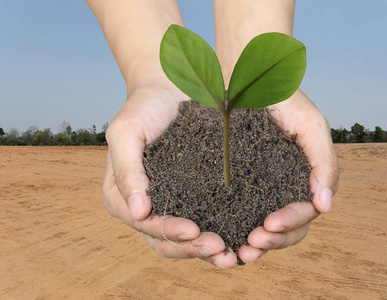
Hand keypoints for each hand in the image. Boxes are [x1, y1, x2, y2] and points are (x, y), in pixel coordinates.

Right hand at [103, 84, 236, 267]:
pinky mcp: (197, 198)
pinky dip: (225, 233)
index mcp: (124, 198)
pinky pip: (211, 222)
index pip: (147, 224)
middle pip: (168, 242)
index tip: (193, 230)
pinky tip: (244, 238)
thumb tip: (138, 211)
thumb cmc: (144, 107)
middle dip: (194, 249)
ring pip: (189, 241)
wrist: (170, 89)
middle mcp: (147, 209)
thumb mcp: (126, 131)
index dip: (169, 231)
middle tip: (221, 249)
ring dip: (210, 251)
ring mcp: (173, 206)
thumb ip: (126, 168)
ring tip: (234, 254)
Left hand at [237, 89, 338, 262]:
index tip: (269, 224)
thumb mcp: (312, 127)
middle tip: (251, 245)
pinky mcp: (236, 184)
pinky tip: (220, 239)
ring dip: (254, 244)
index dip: (290, 223)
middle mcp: (284, 189)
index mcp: (304, 180)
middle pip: (286, 228)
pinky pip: (236, 214)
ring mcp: (261, 189)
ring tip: (238, 253)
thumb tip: (325, 206)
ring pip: (263, 228)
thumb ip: (325, 164)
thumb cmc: (286, 100)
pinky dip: (232, 230)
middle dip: (272, 241)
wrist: (249, 78)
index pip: (304, 213)